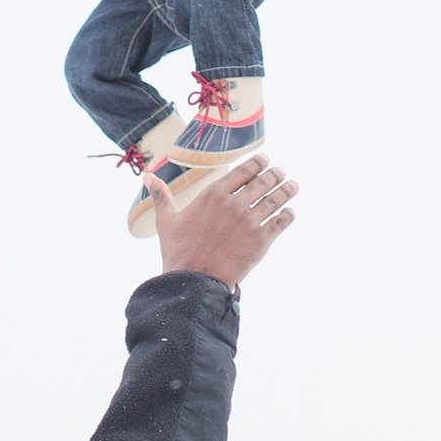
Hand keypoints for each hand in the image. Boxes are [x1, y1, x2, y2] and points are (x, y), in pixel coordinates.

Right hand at [146, 155, 297, 290]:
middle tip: (281, 172)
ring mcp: (249, 222)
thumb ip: (161, 196)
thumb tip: (147, 176)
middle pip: (262, 182)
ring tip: (293, 186)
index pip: (243, 171)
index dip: (258, 163)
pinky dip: (288, 216)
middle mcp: (234, 204)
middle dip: (275, 174)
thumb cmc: (178, 251)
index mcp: (213, 195)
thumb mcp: (167, 220)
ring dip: (287, 190)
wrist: (194, 281)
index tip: (266, 160)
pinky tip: (290, 212)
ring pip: (275, 200)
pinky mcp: (261, 241)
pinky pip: (280, 223)